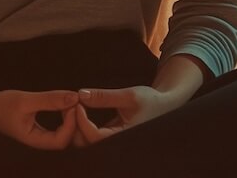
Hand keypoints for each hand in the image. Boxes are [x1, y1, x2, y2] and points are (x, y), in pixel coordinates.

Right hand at [0, 89, 81, 149]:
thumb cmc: (2, 105)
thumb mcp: (26, 100)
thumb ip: (50, 99)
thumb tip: (74, 97)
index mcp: (34, 140)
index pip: (61, 140)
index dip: (71, 124)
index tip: (72, 105)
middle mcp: (40, 141)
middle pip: (66, 140)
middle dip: (75, 123)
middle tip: (75, 102)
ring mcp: (41, 136)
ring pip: (64, 134)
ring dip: (71, 119)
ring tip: (70, 101)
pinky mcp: (41, 129)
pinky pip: (59, 127)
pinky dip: (65, 116)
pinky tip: (64, 104)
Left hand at [69, 86, 186, 145]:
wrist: (164, 105)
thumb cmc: (151, 101)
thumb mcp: (129, 95)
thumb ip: (105, 96)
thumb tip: (81, 94)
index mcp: (122, 137)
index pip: (94, 136)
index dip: (82, 120)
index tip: (78, 102)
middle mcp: (115, 142)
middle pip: (86, 142)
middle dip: (75, 124)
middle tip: (72, 104)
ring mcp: (111, 140)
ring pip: (86, 140)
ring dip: (77, 124)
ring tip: (76, 105)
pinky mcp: (108, 135)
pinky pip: (91, 134)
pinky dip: (83, 123)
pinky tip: (80, 109)